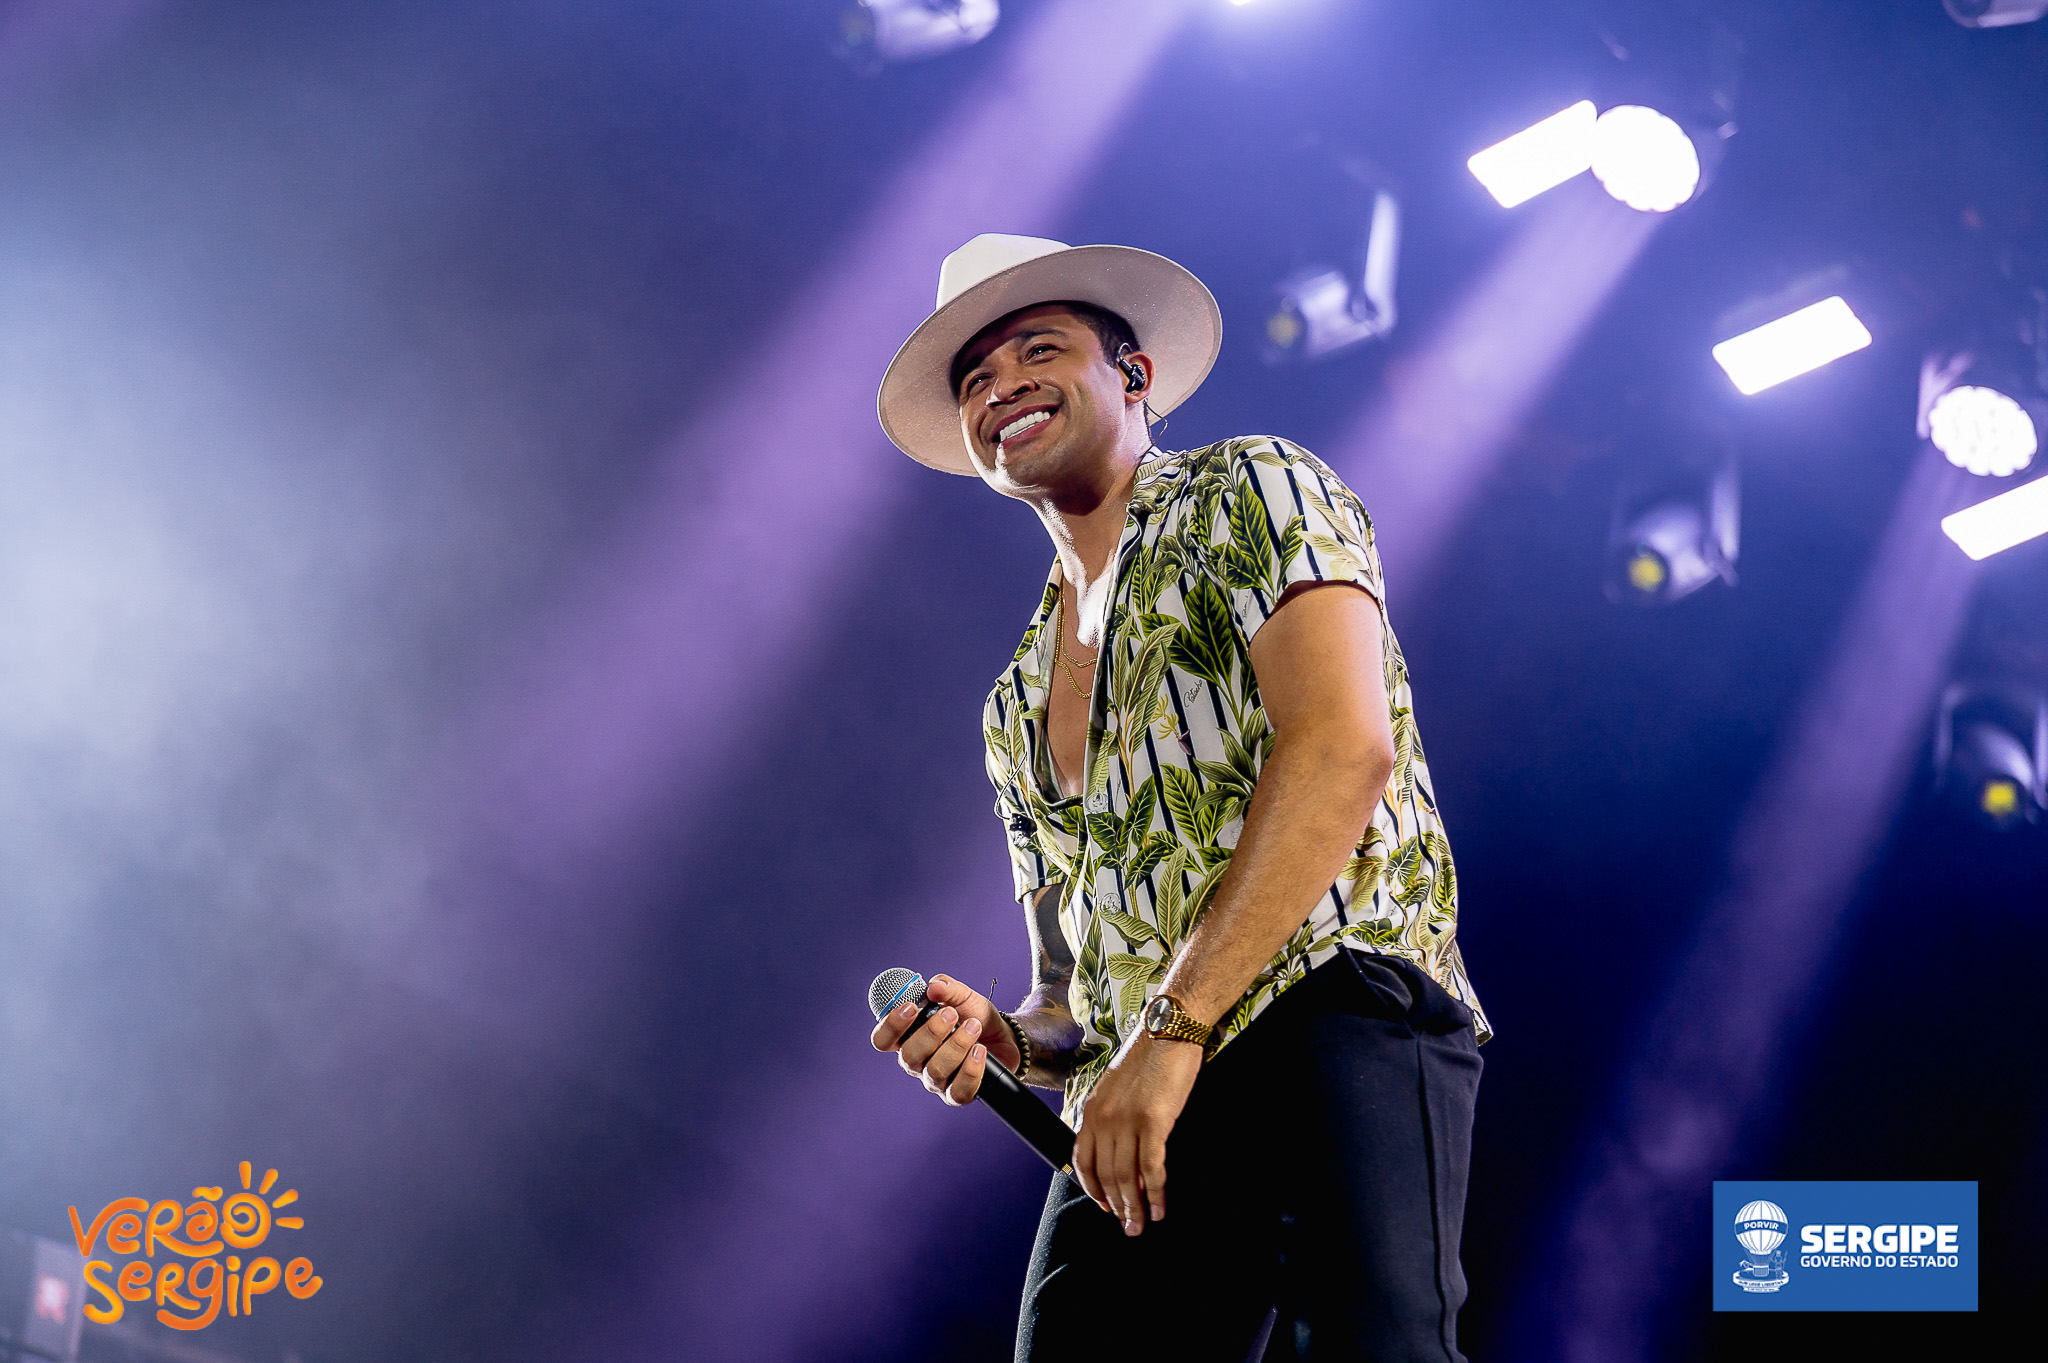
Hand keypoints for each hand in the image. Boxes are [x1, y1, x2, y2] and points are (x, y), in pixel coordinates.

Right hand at [868, 974, 1019, 1105]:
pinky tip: (980, 1051)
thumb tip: (934, 986)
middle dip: (931, 1032)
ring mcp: (936, 1081)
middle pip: (908, 1056)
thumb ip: (947, 987)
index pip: (883, 1040)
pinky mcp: (958, 1094)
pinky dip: (970, 1069)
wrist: (1003, 1036)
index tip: (912, 1007)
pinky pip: (959, 1090)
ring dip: (956, 1045)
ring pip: (935, 1071)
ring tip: (974, 1027)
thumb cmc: (974, 1016)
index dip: (891, 1026)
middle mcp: (918, 1062)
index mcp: (909, 1037)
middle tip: (952, 1014)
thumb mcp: (963, 995)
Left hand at [1071, 1032, 1202, 1236]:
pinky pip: (1151, 1168)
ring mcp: (1126, 1120)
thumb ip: (1110, 1117)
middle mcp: (1103, 1118)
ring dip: (1135, 1207)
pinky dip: (1155, 1193)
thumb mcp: (1116, 1088)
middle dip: (1117, 1207)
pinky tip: (1160, 1207)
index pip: (1083, 1160)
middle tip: (1129, 1227)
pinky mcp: (1153, 1121)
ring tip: (1142, 1224)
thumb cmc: (1148, 1059)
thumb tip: (1117, 1151)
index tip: (1106, 1207)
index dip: (1093, 1189)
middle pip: (1106, 1175)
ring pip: (1127, 1177)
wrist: (1168, 1031)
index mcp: (1092, 1110)